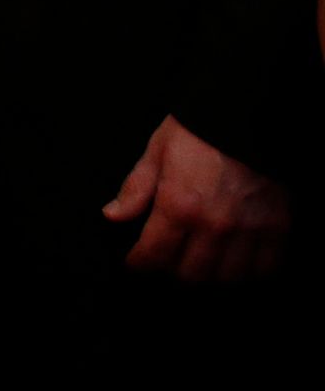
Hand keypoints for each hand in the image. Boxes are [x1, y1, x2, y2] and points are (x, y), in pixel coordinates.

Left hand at [102, 115, 289, 281]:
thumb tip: (112, 215)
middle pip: (191, 274)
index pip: (154, 254)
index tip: (135, 262)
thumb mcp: (157, 150)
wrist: (247, 112)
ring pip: (227, 278)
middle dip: (172, 271)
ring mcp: (249, 230)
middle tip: (167, 260)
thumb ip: (136, 188)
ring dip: (210, 276)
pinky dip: (250, 272)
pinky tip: (236, 262)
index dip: (140, 263)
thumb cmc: (197, 129)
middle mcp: (214, 225)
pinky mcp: (278, 228)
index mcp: (179, 205)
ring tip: (199, 262)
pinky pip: (265, 268)